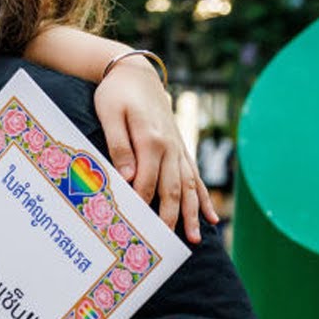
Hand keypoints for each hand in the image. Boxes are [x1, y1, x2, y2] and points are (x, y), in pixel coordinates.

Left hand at [93, 60, 217, 241]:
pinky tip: (209, 217)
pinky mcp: (180, 148)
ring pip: (188, 187)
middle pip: (171, 189)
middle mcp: (169, 146)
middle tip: (165, 244)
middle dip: (170, 218)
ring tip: (193, 239)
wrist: (135, 74)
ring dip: (191, 213)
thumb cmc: (116, 95)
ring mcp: (178, 148)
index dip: (140, 205)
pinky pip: (194, 177)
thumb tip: (128, 177)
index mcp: (150, 139)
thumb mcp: (109, 115)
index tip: (135, 227)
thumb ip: (119, 146)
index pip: (145, 181)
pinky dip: (202, 198)